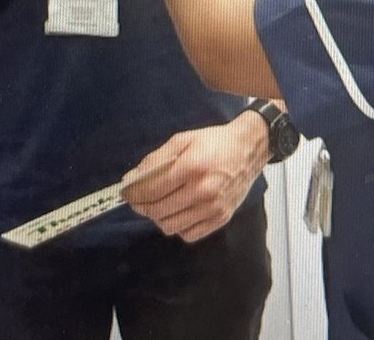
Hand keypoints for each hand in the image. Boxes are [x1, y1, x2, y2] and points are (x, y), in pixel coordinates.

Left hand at [121, 113, 268, 242]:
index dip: (133, 193)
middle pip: (158, 210)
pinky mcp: (220, 219)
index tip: (126, 192)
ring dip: (157, 217)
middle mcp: (202, 191)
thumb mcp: (183, 140)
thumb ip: (156, 159)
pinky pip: (188, 234)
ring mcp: (212, 208)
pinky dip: (177, 226)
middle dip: (141, 206)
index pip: (151, 190)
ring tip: (156, 204)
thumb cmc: (214, 142)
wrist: (248, 150)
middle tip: (137, 199)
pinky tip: (177, 212)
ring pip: (170, 226)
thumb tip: (132, 178)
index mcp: (192, 167)